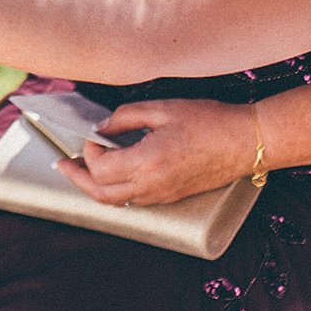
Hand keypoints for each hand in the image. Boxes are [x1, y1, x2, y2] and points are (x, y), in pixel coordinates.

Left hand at [52, 98, 254, 206]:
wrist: (248, 142)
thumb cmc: (210, 121)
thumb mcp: (162, 109)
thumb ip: (125, 118)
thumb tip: (102, 128)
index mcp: (148, 162)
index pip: (100, 167)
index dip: (89, 150)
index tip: (92, 134)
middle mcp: (152, 185)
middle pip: (101, 194)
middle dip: (77, 179)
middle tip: (62, 165)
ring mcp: (163, 195)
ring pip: (117, 202)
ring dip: (95, 187)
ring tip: (81, 170)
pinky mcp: (172, 197)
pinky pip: (135, 200)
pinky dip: (116, 189)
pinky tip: (113, 174)